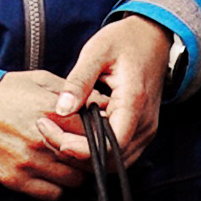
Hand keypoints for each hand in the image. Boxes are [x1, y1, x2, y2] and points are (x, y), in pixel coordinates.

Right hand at [0, 68, 97, 195]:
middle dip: (90, 156)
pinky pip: (53, 194)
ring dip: (74, 172)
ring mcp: (30, 162)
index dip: (101, 133)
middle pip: (88, 160)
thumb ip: (73, 90)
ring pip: (74, 180)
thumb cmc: (4, 92)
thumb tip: (103, 102)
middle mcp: (44, 140)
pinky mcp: (16, 180)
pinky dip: (56, 187)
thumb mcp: (40, 80)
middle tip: (84, 150)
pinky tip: (50, 174)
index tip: (98, 133)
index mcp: (53, 112)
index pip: (96, 132)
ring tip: (66, 162)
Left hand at [68, 12, 176, 163]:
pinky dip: (95, 151)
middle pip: (110, 159)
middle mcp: (145, 123)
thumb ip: (78, 81)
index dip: (80, 149)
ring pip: (114, 162)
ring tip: (56, 133)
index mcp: (134, 102)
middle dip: (75, 153)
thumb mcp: (97, 51)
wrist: (153, 37)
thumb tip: (61, 109)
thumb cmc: (125, 40)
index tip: (53, 134)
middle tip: (47, 131)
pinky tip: (74, 134)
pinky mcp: (141, 131)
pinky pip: (118, 153)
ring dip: (84, 156)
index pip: (110, 144)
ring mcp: (146, 130)